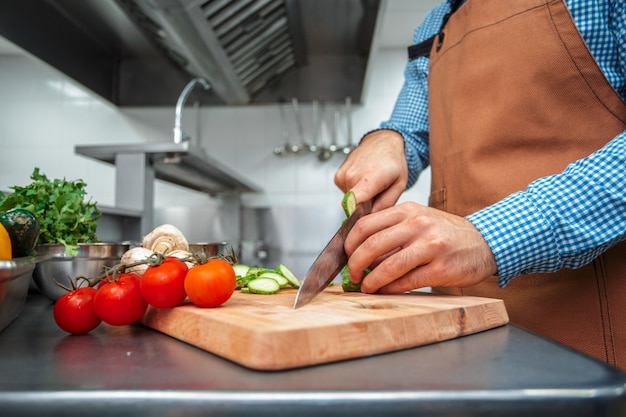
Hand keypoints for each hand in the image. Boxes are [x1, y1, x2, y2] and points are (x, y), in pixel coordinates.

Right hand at [334, 129, 407, 211]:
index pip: (355, 202)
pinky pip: (345, 193)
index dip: (360, 215)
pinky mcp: (337, 177)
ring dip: (360, 197)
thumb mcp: (399, 185)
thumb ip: (386, 204)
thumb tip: (372, 217)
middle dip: (366, 206)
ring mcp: (343, 175)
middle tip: (377, 194)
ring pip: (349, 201)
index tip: (365, 217)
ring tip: (371, 185)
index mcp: (370, 177)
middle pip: (354, 206)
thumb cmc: (392, 161)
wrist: (383, 142)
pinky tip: (363, 180)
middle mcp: (353, 175)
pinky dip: (354, 190)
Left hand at [345, 202, 497, 293]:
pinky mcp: (440, 269)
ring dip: (371, 281)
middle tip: (351, 275)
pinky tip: (385, 291)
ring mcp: (430, 247)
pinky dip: (391, 289)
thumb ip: (392, 230)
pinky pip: (406, 282)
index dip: (349, 244)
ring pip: (388, 266)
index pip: (364, 225)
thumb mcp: (419, 220)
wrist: (485, 242)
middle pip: (371, 245)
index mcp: (408, 211)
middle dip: (355, 264)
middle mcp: (418, 225)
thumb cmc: (446, 234)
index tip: (345, 256)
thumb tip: (360, 252)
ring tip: (366, 287)